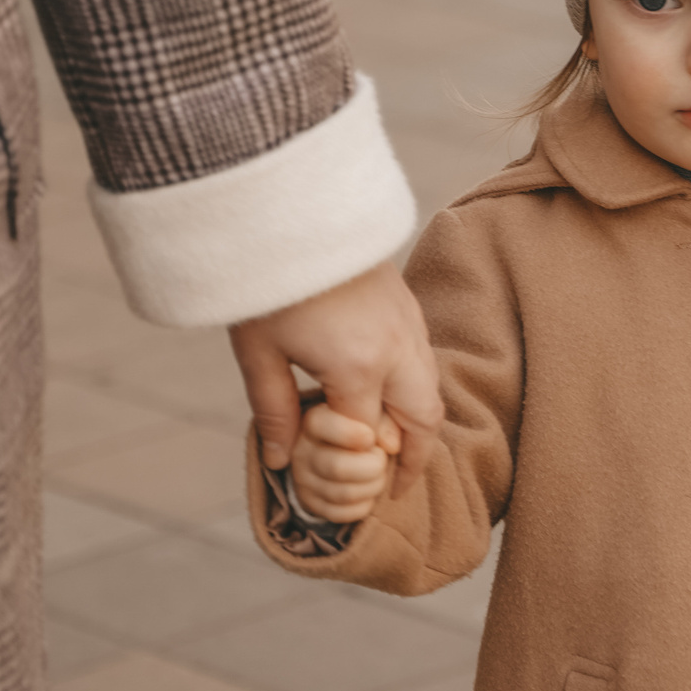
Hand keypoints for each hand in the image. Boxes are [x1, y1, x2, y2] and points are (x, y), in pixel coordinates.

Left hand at [229, 260, 441, 494]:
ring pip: (432, 389)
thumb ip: (275, 410)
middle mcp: (395, 349)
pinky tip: (391, 394)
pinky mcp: (408, 303)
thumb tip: (281, 462)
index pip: (370, 439)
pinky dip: (417, 387)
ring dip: (418, 421)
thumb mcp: (258, 352)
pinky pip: (426, 359)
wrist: (289, 207)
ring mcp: (408, 322)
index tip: (347, 484)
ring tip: (397, 446)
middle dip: (414, 457)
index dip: (358, 465)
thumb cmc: (267, 281)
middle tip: (397, 484)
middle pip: (423, 420)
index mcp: (357, 367)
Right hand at [290, 400, 400, 522]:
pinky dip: (364, 505)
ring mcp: (304, 481)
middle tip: (381, 460)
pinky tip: (369, 492)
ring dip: (373, 486)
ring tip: (379, 475)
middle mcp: (302, 452)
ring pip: (343, 494)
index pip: (321, 425)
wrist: (334, 451)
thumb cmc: (358, 427)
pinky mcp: (312, 504)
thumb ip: (383, 422)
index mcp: (313, 422)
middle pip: (337, 467)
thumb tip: (393, 446)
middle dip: (373, 467)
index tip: (370, 437)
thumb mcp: (368, 414)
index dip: (351, 434)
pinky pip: (341, 514)